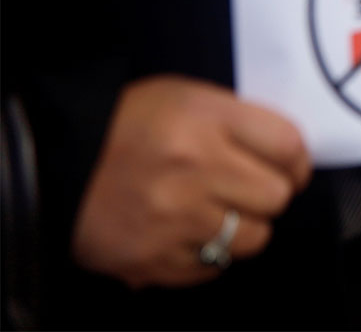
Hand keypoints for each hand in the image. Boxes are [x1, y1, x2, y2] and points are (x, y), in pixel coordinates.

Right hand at [71, 77, 310, 288]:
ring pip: (253, 237)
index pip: (288, 144)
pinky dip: (210, 254)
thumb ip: (238, 123)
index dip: (298, 160)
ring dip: (245, 227)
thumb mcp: (186, 99)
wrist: (56, 161)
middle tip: (251, 189)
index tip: (292, 167)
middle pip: (277, 195)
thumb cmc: (126, 125)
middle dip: (271, 193)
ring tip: (221, 213)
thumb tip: (288, 157)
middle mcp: (194, 167)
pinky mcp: (153, 258)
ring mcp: (174, 217)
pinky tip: (193, 234)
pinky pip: (213, 267)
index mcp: (204, 119)